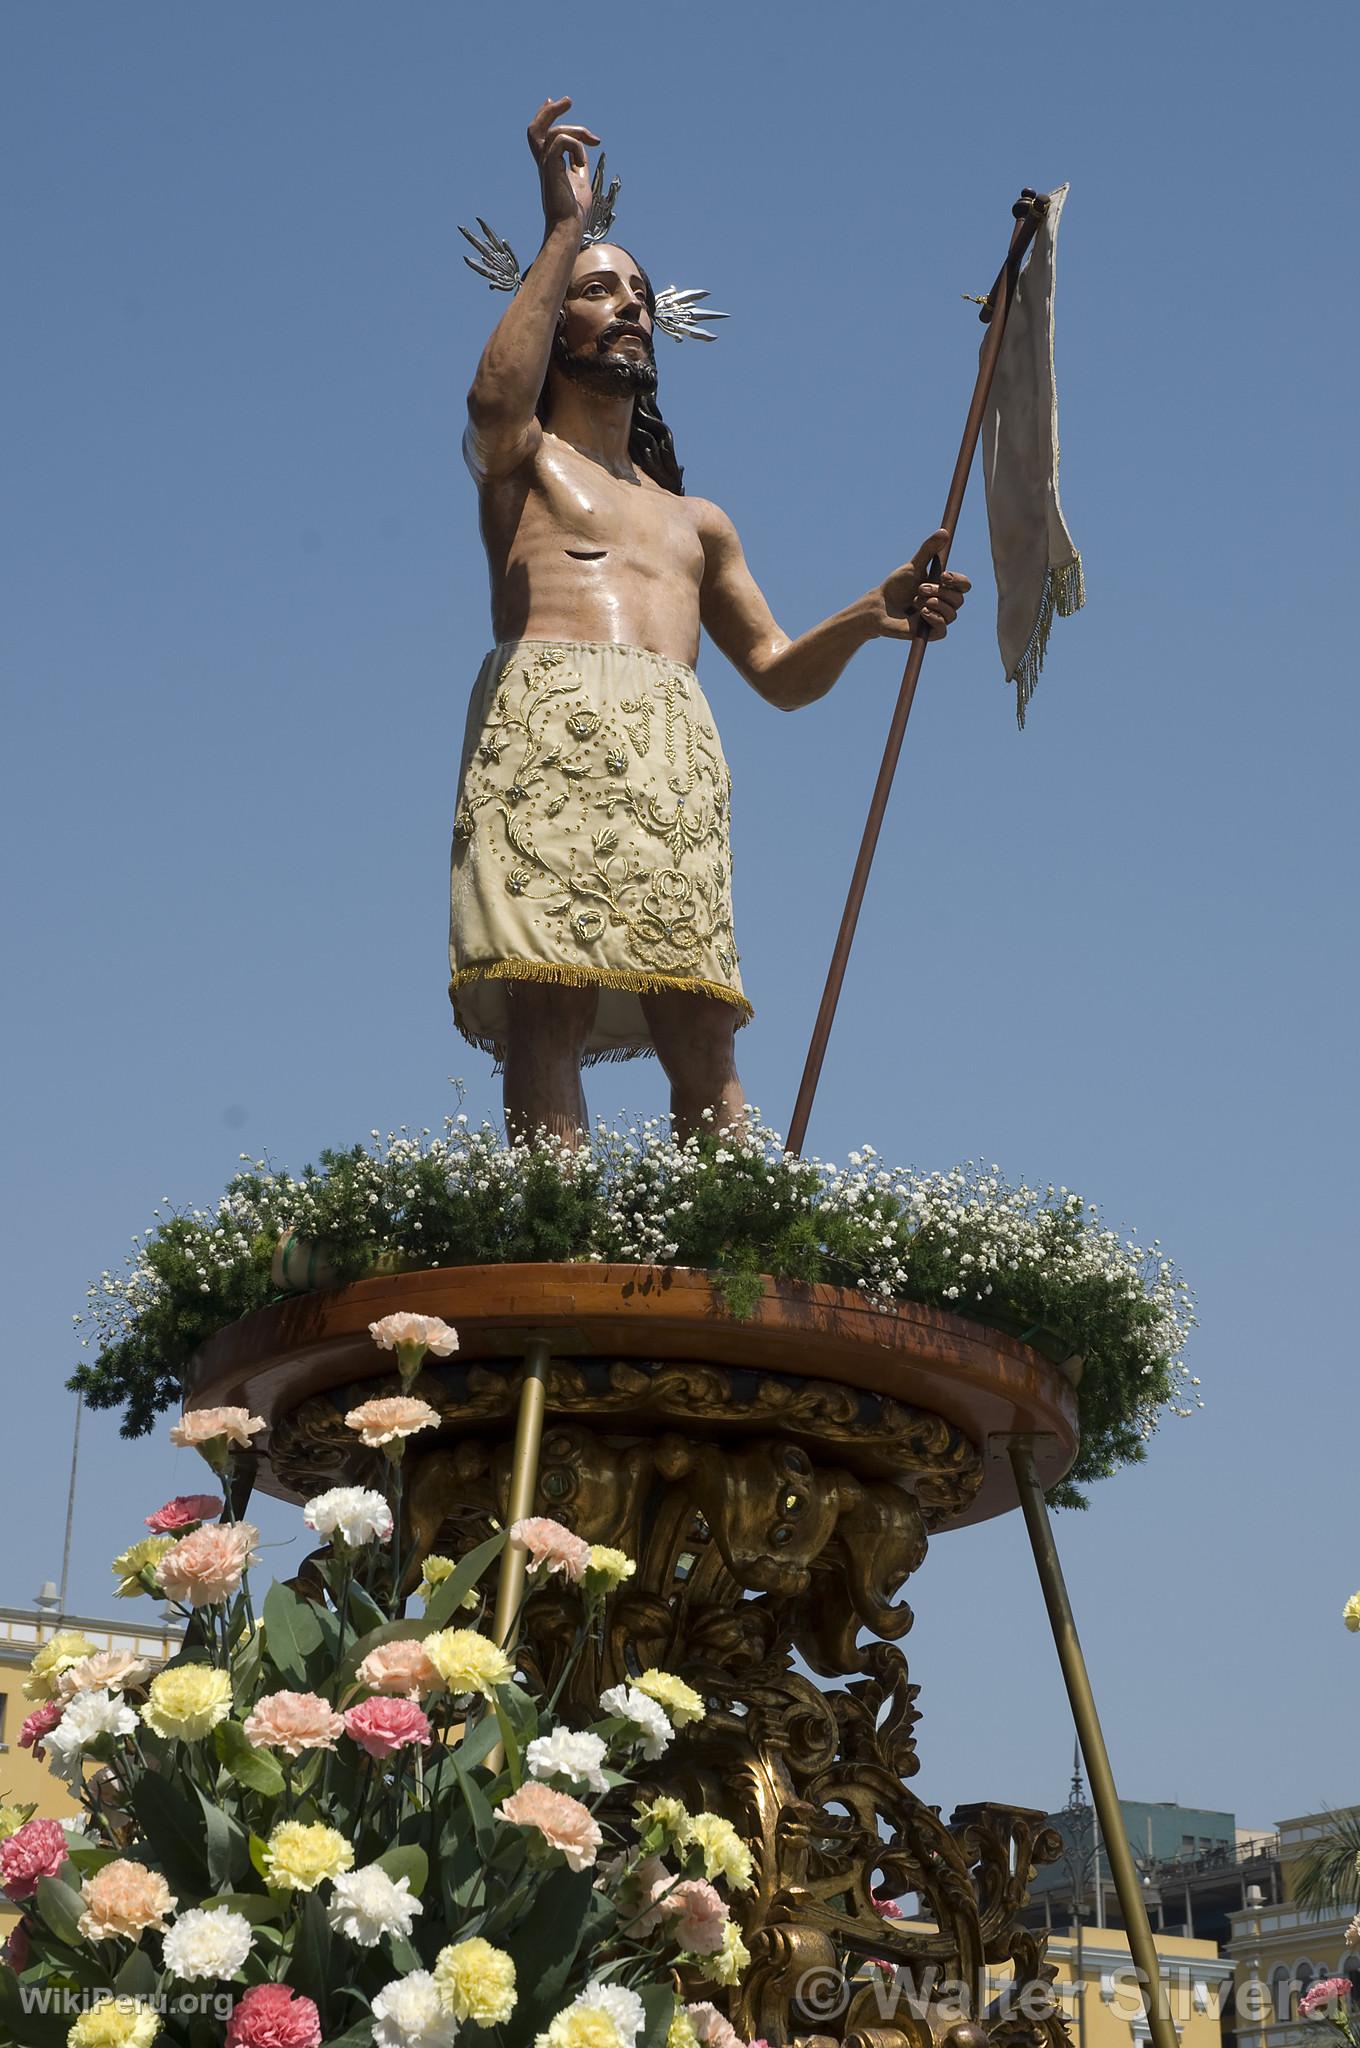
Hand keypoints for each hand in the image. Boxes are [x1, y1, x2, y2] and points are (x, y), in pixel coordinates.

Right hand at [527, 96, 599, 231]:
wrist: (569, 225)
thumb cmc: (573, 210)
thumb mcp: (580, 181)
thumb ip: (579, 165)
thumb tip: (584, 154)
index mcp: (549, 163)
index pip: (542, 133)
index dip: (546, 115)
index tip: (554, 101)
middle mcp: (544, 161)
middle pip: (536, 128)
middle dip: (551, 110)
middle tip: (568, 100)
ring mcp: (545, 164)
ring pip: (549, 131)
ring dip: (573, 128)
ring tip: (592, 140)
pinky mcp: (551, 167)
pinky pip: (561, 141)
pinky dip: (576, 146)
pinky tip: (583, 162)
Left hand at [870, 528, 971, 641]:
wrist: (880, 607)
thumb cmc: (897, 586)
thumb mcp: (913, 565)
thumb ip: (928, 550)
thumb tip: (944, 531)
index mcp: (944, 587)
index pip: (964, 585)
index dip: (958, 580)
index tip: (944, 575)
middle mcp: (945, 603)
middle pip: (959, 599)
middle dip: (940, 592)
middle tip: (920, 589)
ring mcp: (939, 619)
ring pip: (952, 614)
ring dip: (935, 604)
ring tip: (916, 600)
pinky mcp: (931, 633)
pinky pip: (943, 628)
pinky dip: (934, 618)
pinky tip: (922, 613)